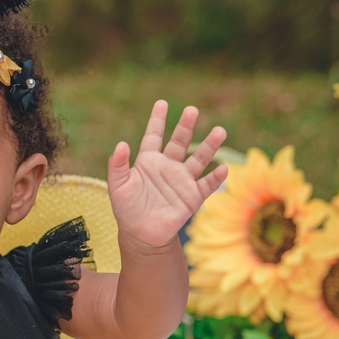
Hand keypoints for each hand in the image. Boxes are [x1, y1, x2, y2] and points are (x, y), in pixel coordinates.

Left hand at [107, 100, 226, 248]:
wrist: (140, 234)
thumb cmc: (126, 209)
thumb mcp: (117, 186)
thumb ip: (117, 165)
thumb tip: (121, 144)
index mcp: (148, 161)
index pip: (153, 136)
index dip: (157, 120)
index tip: (161, 103)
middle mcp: (167, 166)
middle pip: (179, 142)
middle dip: (185, 126)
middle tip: (192, 110)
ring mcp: (181, 180)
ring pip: (198, 159)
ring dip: (209, 146)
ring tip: (220, 131)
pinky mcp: (192, 197)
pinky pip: (206, 185)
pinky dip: (214, 177)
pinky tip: (222, 168)